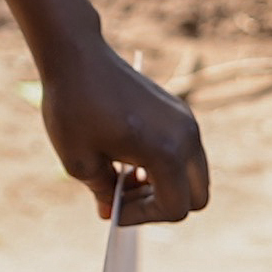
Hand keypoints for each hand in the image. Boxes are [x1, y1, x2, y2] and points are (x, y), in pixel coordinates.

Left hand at [36, 34, 210, 225]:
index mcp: (166, 151)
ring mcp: (186, 120)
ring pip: (193, 174)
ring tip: (122, 178)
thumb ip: (103, 192)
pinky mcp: (178, 110)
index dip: (142, 218)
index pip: (174, 208)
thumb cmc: (74, 106)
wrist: (77, 54)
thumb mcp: (79, 162)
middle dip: (163, 205)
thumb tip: (112, 209)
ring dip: (164, 185)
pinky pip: (185, 151)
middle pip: (197, 196)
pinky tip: (128, 157)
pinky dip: (165, 164)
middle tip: (126, 198)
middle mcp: (186, 136)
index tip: (113, 209)